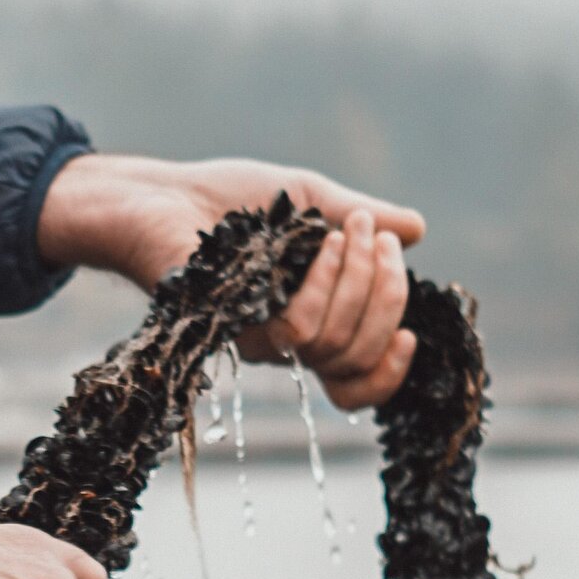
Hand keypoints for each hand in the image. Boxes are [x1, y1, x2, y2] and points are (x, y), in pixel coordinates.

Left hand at [36, 151, 424, 409]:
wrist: (163, 194)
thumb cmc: (230, 199)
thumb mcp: (312, 201)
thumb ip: (363, 218)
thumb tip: (415, 230)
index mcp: (309, 325)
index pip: (354, 384)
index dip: (388, 373)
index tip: (410, 335)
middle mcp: (284, 344)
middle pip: (356, 358)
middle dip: (387, 297)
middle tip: (379, 240)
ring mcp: (257, 340)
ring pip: (331, 342)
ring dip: (358, 280)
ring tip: (351, 229)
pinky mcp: (234, 330)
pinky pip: (296, 327)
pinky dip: (321, 280)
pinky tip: (320, 241)